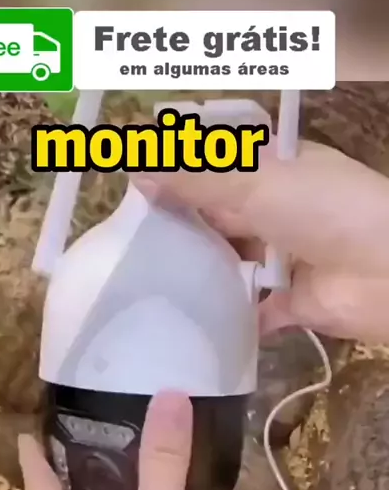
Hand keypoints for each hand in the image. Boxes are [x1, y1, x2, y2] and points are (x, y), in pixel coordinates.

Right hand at [135, 140, 388, 343]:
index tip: (135, 189)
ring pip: (232, 263)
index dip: (182, 175)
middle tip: (127, 237)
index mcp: (278, 170)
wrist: (387, 272)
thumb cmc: (324, 210)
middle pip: (222, 216)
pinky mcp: (291, 303)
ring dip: (199, 271)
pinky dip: (227, 317)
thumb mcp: (256, 183)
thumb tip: (137, 172)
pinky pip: (252, 311)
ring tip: (144, 278)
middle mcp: (281, 211)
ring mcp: (286, 259)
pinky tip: (187, 321)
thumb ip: (197, 180)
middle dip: (183, 225)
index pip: (221, 167)